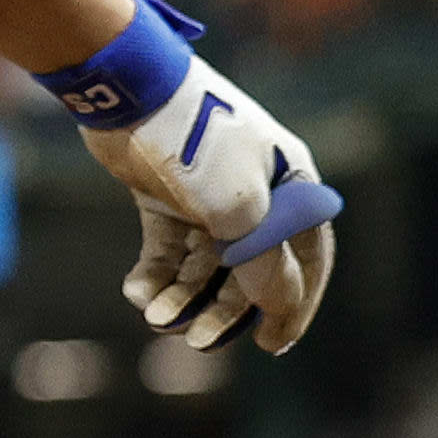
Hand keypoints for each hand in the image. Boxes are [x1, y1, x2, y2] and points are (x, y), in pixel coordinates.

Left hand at [80, 42, 341, 354]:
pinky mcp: (164, 195)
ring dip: (183, 297)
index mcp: (291, 188)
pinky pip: (166, 249)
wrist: (129, 93)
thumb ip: (262, 264)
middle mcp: (254, 194)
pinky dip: (154, 274)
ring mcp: (206, 195)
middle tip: (198, 342)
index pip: (307, 259)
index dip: (294, 305)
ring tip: (158, 319)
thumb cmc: (198, 144)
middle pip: (249, 269)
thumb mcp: (239, 210)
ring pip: (202, 263)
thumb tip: (277, 308)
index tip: (272, 345)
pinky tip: (137, 292)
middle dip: (225, 310)